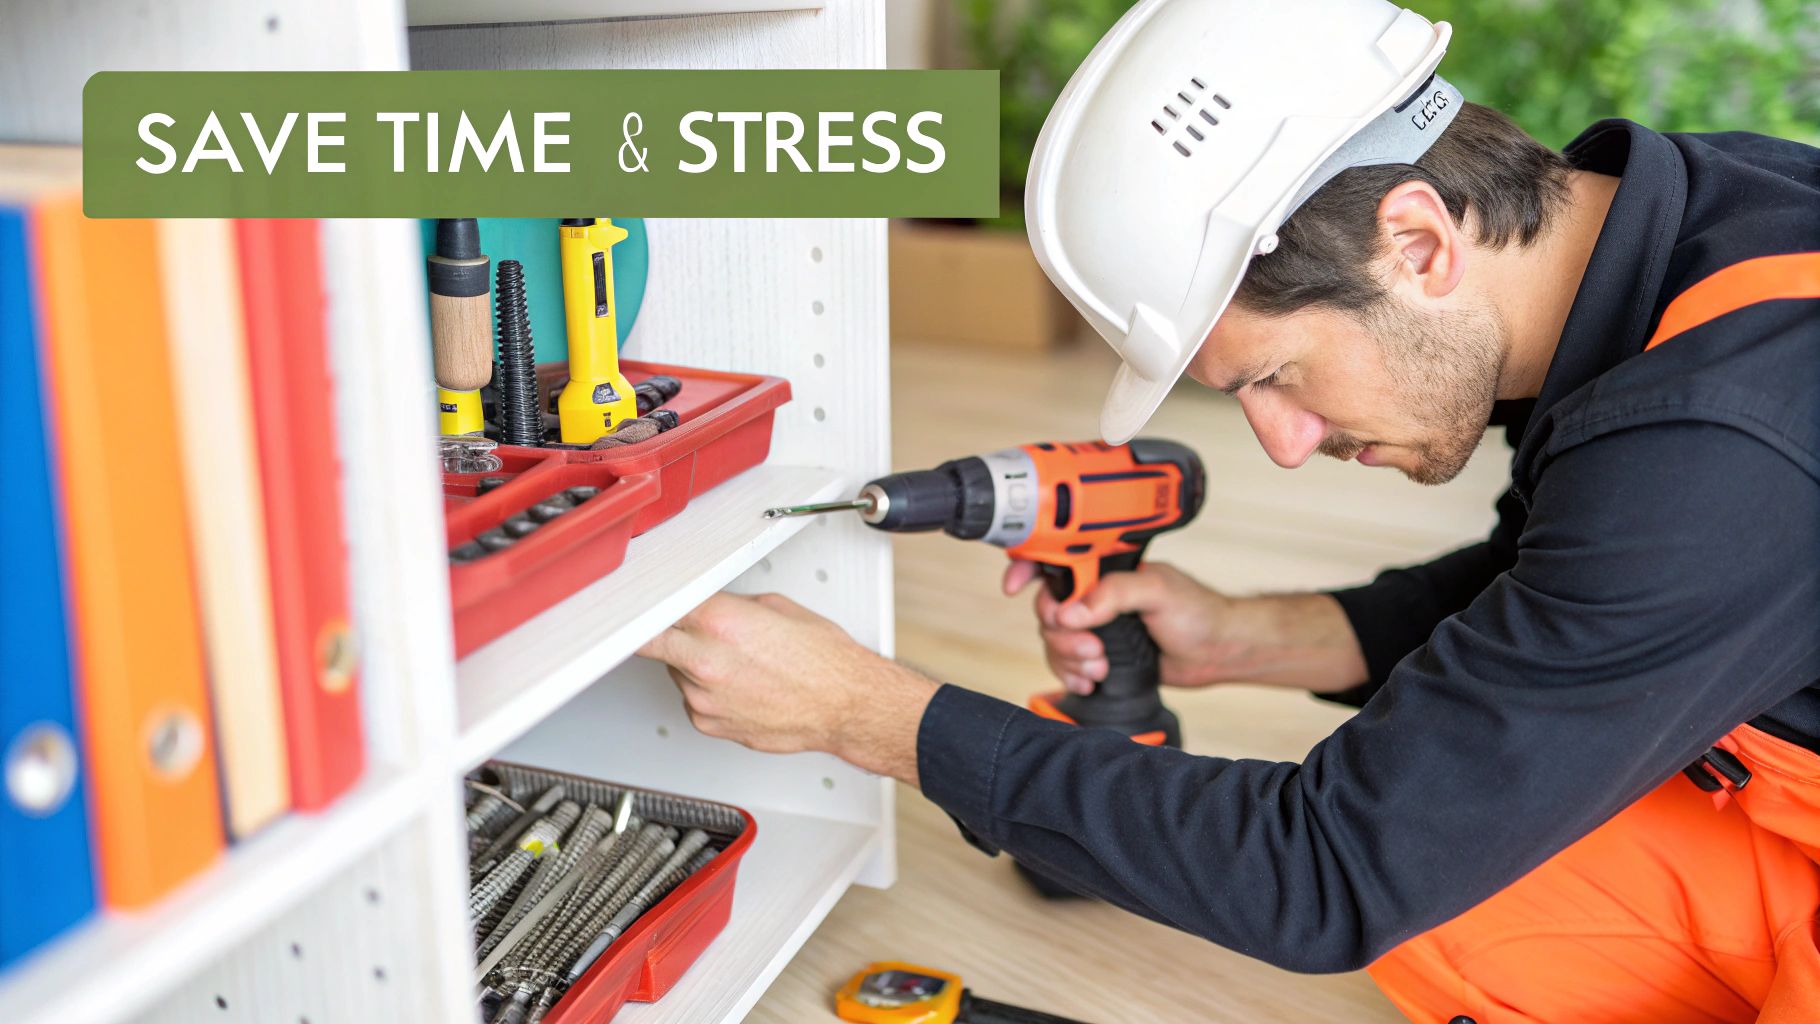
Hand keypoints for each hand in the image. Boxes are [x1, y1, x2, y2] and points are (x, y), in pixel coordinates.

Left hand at [636, 592, 938, 785]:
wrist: (845, 706)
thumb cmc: (824, 660)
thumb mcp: (778, 608)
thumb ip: (731, 605)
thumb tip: (708, 604)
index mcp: (720, 622)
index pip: (659, 606)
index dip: (650, 603)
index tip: (643, 602)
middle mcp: (705, 661)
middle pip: (647, 641)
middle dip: (651, 632)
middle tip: (658, 626)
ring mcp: (703, 697)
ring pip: (675, 669)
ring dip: (691, 661)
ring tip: (734, 660)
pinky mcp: (708, 723)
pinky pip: (691, 698)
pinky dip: (706, 690)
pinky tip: (739, 685)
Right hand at [1004, 560, 1232, 694]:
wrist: (1217, 653)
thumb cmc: (1198, 613)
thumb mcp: (1158, 592)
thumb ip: (1114, 594)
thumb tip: (1071, 611)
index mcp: (1104, 569)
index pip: (1055, 560)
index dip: (1027, 569)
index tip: (1014, 587)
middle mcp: (1094, 595)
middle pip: (1047, 609)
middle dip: (1063, 634)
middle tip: (1094, 647)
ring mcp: (1095, 625)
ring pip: (1053, 640)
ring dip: (1070, 657)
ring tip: (1101, 666)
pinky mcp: (1098, 653)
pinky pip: (1065, 663)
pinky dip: (1072, 674)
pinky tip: (1091, 680)